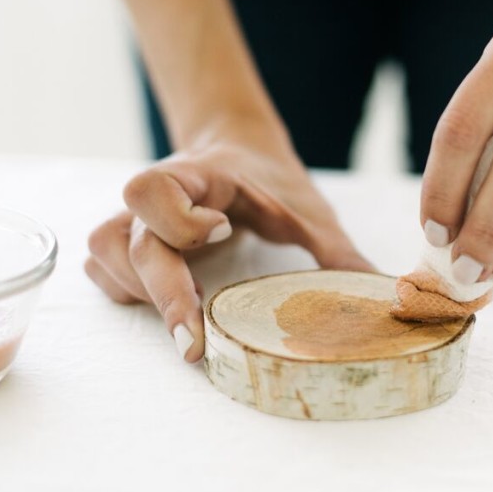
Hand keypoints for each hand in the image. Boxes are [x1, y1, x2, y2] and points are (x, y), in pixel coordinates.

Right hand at [84, 133, 371, 360]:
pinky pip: (103, 268)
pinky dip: (128, 291)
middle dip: (160, 289)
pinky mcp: (129, 241)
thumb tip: (388, 302)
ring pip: (105, 251)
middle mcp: (156, 195)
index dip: (179, 220)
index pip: (154, 188)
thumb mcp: (309, 214)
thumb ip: (340, 255)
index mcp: (197, 176)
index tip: (224, 235)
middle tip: (194, 340)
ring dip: (139, 289)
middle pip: (125, 236)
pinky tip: (168, 305)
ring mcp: (136, 218)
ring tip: (185, 316)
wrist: (240, 151)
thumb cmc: (273, 185)